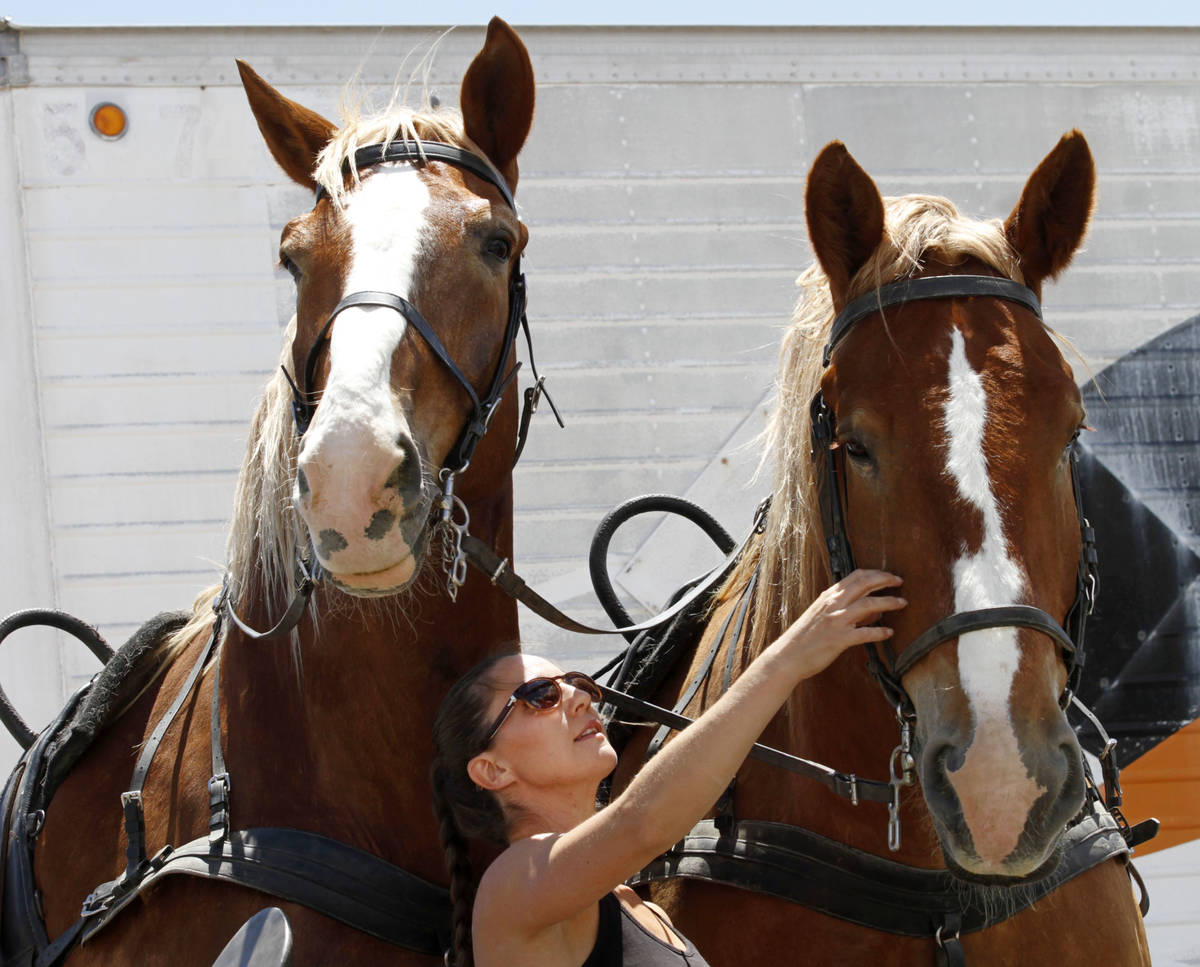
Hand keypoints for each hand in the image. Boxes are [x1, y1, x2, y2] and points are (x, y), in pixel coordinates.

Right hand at [774, 569, 904, 676]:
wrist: (787, 656)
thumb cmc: (804, 638)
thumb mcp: (821, 616)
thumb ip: (844, 609)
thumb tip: (873, 610)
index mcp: (828, 597)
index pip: (856, 576)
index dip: (875, 573)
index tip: (889, 576)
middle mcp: (833, 604)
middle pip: (864, 584)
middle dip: (885, 580)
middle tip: (900, 581)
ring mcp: (836, 621)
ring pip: (868, 604)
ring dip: (889, 602)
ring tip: (902, 603)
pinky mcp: (839, 639)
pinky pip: (865, 633)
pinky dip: (880, 632)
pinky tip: (889, 633)